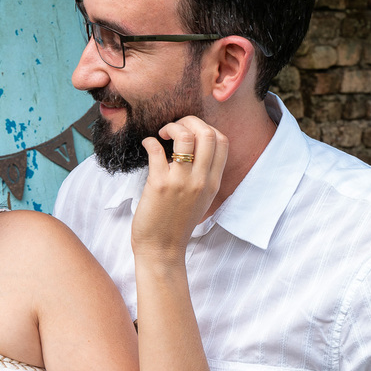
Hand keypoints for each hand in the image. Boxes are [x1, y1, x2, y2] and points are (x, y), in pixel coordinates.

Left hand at [131, 116, 228, 261]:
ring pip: (186, 136)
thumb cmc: (176, 223)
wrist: (162, 249)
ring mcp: (182, 182)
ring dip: (172, 127)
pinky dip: (150, 141)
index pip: (223, 141)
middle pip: (207, 132)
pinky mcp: (160, 184)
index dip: (206, 127)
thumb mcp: (201, 199)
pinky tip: (147, 144)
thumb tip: (193, 148)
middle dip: (189, 121)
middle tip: (174, 128)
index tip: (190, 132)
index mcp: (213, 182)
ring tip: (162, 134)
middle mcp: (201, 180)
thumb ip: (203, 176)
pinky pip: (156, 149)